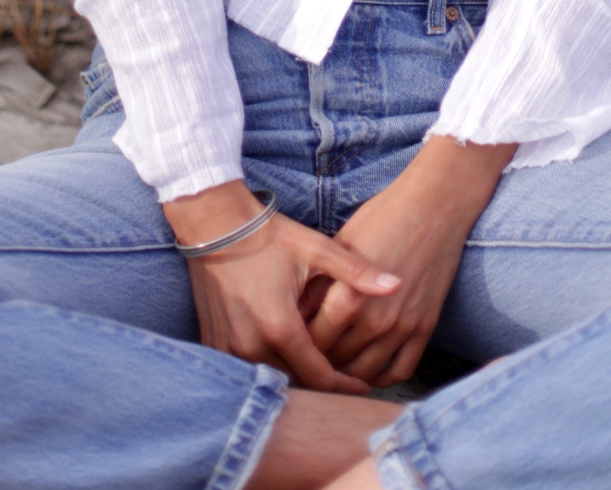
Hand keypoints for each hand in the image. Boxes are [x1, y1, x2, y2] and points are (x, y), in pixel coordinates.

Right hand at [163, 181, 401, 393]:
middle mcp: (252, 346)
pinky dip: (267, 368)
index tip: (362, 386)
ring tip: (319, 369)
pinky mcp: (213, 343)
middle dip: (321, 384)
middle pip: (295, 382)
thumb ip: (356, 272)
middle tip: (346, 378)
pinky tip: (285, 357)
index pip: (319, 376)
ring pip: (270, 378)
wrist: (215, 224)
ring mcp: (228, 349)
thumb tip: (397, 284)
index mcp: (280, 327)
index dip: (343, 385)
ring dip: (294, 377)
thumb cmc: (268, 236)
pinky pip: (246, 370)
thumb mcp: (316, 249)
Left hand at [308, 136, 514, 386]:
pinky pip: (400, 370)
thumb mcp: (340, 246)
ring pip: (366, 372)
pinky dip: (382, 378)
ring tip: (335, 365)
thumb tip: (297, 317)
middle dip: (320, 360)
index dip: (299, 345)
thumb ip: (319, 286)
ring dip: (348, 374)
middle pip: (337, 361)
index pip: (313, 343)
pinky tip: (368, 369)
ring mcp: (403, 328)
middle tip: (308, 358)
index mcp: (348, 298)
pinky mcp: (425, 328)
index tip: (292, 343)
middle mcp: (375, 320)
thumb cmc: (382, 217)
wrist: (434, 206)